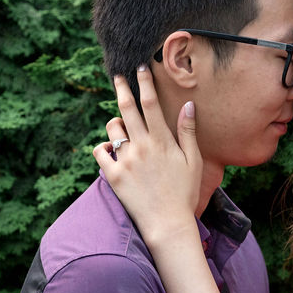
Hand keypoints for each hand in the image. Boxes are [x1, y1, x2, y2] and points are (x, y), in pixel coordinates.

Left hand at [93, 66, 202, 243]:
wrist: (168, 224)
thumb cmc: (184, 193)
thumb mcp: (193, 160)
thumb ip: (188, 131)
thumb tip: (189, 104)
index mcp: (162, 141)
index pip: (151, 103)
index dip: (144, 83)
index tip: (140, 68)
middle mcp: (141, 147)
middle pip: (126, 109)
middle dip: (121, 88)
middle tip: (118, 77)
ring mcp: (125, 161)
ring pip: (112, 129)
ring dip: (116, 124)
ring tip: (122, 129)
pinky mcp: (112, 176)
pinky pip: (99, 152)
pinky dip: (103, 147)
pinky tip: (110, 149)